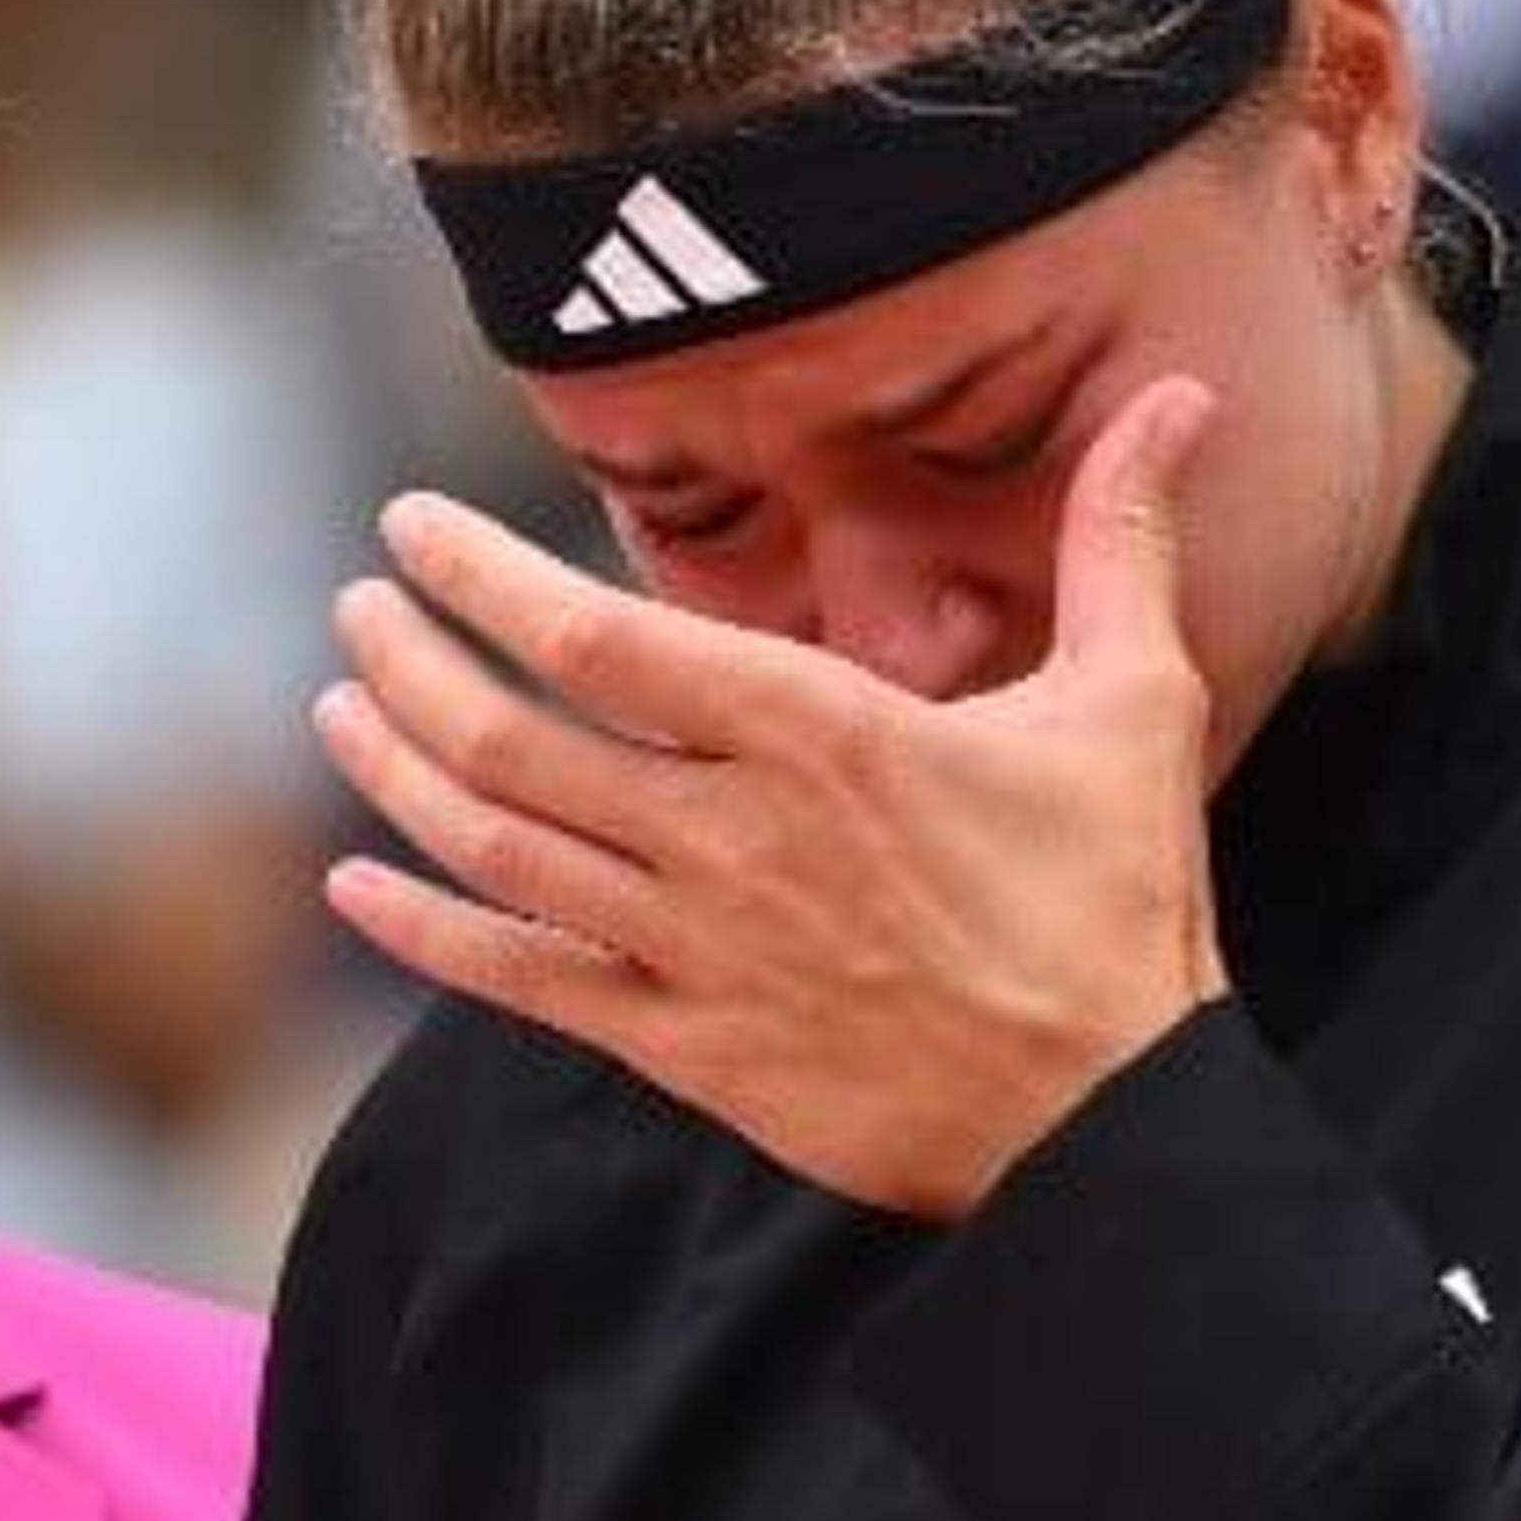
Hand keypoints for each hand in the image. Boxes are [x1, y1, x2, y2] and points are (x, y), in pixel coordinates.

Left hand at [315, 375, 1231, 1217]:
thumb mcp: (1135, 703)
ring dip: (394, 770)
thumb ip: (1122, 541)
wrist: (1109, 1123)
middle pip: (508, 733)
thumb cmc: (1118, 905)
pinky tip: (355, 885)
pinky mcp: (685, 1046)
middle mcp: (727, 834)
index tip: (409, 528)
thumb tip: (1182, 397)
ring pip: (495, 846)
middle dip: (408, 658)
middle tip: (356, 606)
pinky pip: (520, 980)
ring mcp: (694, 946)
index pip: (593, 634)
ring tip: (338, 705)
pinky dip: (424, 931)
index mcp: (814, 734)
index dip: (478, 575)